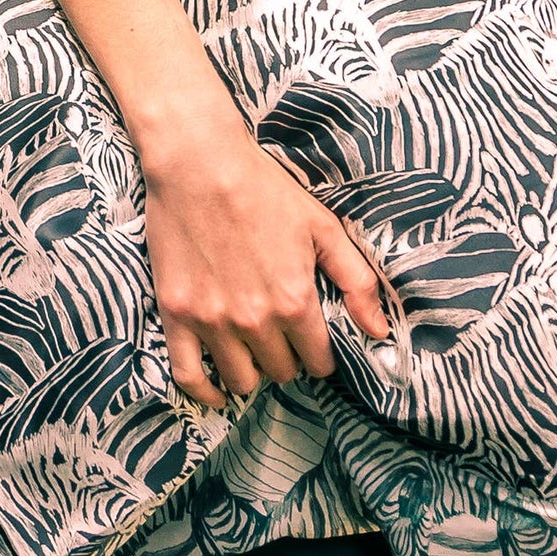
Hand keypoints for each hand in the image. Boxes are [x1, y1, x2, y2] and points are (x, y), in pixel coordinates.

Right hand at [139, 108, 392, 411]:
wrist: (199, 164)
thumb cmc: (263, 189)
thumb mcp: (322, 227)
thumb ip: (356, 281)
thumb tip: (379, 331)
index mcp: (294, 300)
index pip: (318, 361)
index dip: (320, 355)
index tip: (314, 342)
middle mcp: (254, 320)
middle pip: (281, 371)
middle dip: (288, 359)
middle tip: (282, 336)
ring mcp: (212, 321)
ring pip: (241, 380)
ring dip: (252, 371)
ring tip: (253, 350)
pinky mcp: (176, 315)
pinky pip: (189, 377)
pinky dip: (205, 392)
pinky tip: (217, 390)